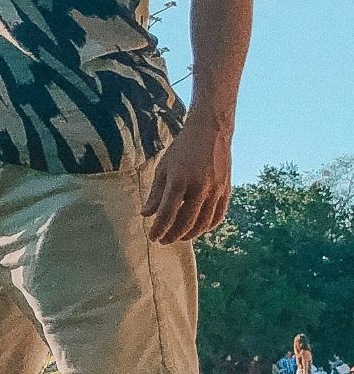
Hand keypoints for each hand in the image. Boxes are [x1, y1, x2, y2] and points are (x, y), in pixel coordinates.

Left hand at [142, 106, 233, 242]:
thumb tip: (146, 214)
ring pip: (203, 223)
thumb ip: (156, 193)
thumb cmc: (182, 149)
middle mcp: (199, 188)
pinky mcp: (226, 190)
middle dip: (172, 235)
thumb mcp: (163, 168)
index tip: (152, 237)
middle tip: (163, 241)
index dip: (159, 228)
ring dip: (190, 234)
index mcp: (179, 180)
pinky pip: (218, 216)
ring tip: (178, 237)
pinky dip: (207, 227)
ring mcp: (216, 190)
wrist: (210, 132)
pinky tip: (197, 229)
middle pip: (185, 221)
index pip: (167, 213)